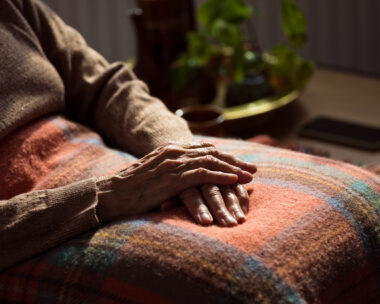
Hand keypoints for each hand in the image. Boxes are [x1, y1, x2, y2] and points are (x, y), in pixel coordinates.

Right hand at [95, 142, 255, 222]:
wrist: (111, 194)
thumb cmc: (132, 189)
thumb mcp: (155, 174)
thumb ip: (172, 171)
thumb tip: (187, 178)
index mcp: (171, 149)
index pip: (205, 149)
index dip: (225, 157)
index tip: (240, 164)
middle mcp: (174, 151)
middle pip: (213, 153)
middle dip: (235, 161)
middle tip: (253, 170)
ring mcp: (173, 163)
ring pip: (211, 161)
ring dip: (233, 169)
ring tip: (250, 176)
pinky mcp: (172, 177)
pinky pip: (203, 174)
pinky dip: (221, 176)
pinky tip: (234, 181)